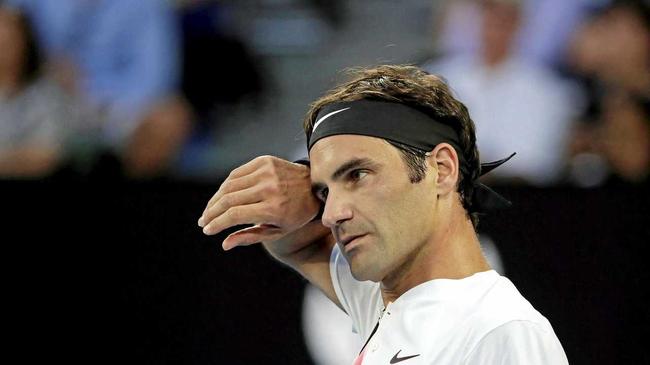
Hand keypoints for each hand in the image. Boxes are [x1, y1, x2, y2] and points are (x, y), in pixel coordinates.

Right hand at [199, 156, 320, 249]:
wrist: (315, 187)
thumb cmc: (296, 215)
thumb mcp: (278, 231)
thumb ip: (250, 237)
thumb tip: (224, 244)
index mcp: (273, 208)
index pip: (234, 215)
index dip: (217, 223)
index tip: (207, 230)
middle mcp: (269, 188)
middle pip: (228, 199)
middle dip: (212, 212)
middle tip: (203, 222)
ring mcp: (266, 172)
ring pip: (229, 185)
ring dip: (215, 199)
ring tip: (209, 211)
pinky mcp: (264, 161)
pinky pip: (237, 173)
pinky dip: (226, 185)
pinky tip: (221, 196)